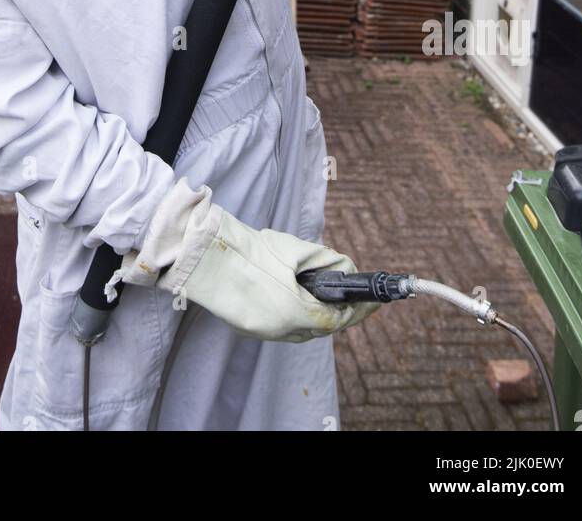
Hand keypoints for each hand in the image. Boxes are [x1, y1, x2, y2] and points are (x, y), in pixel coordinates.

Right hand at [106, 178, 377, 341]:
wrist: (205, 256)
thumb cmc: (249, 251)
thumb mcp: (294, 250)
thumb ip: (325, 261)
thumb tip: (344, 266)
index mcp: (296, 312)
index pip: (340, 317)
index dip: (360, 308)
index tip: (375, 300)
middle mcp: (282, 329)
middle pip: (322, 326)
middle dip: (338, 310)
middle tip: (352, 293)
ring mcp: (264, 331)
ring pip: (302, 328)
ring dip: (315, 311)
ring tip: (324, 292)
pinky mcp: (250, 326)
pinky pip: (283, 324)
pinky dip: (294, 311)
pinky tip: (295, 295)